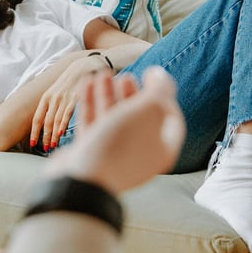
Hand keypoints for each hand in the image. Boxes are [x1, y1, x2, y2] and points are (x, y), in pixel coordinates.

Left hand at [30, 55, 109, 150]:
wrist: (86, 64)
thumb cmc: (72, 80)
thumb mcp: (58, 90)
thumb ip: (52, 104)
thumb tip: (49, 122)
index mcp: (47, 97)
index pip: (37, 118)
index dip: (34, 132)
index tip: (32, 144)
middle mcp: (53, 98)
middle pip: (46, 122)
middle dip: (44, 138)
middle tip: (44, 149)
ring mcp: (63, 98)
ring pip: (55, 121)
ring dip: (53, 135)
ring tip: (52, 147)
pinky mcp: (75, 98)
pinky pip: (67, 115)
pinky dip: (63, 126)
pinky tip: (61, 135)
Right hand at [44, 67, 185, 194]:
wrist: (81, 179)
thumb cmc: (120, 145)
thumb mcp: (148, 111)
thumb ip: (160, 90)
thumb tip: (160, 76)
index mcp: (161, 149)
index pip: (170, 119)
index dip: (163, 94)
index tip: (150, 73)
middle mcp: (139, 154)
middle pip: (138, 118)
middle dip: (131, 94)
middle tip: (124, 76)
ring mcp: (112, 154)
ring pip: (113, 119)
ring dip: (108, 94)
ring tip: (102, 74)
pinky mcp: (88, 152)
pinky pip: (93, 124)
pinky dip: (91, 103)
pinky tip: (86, 85)